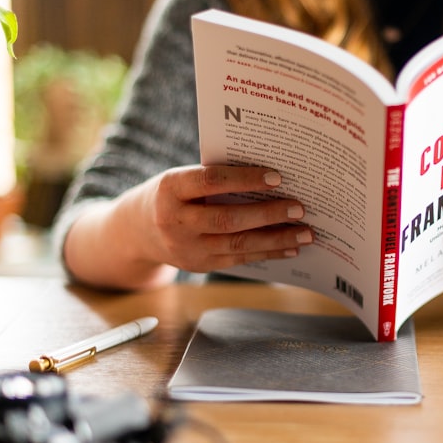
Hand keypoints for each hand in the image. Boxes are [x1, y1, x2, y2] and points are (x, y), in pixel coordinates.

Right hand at [64, 165, 313, 288]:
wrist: (136, 230)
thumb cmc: (170, 194)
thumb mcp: (181, 178)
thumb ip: (214, 178)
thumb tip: (271, 179)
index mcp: (169, 188)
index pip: (211, 181)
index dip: (244, 179)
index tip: (277, 176)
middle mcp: (175, 221)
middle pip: (228, 219)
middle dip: (268, 214)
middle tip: (300, 207)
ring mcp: (186, 248)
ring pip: (237, 245)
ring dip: (276, 239)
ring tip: (306, 232)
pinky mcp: (199, 265)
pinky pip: (239, 259)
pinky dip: (267, 253)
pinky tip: (290, 247)